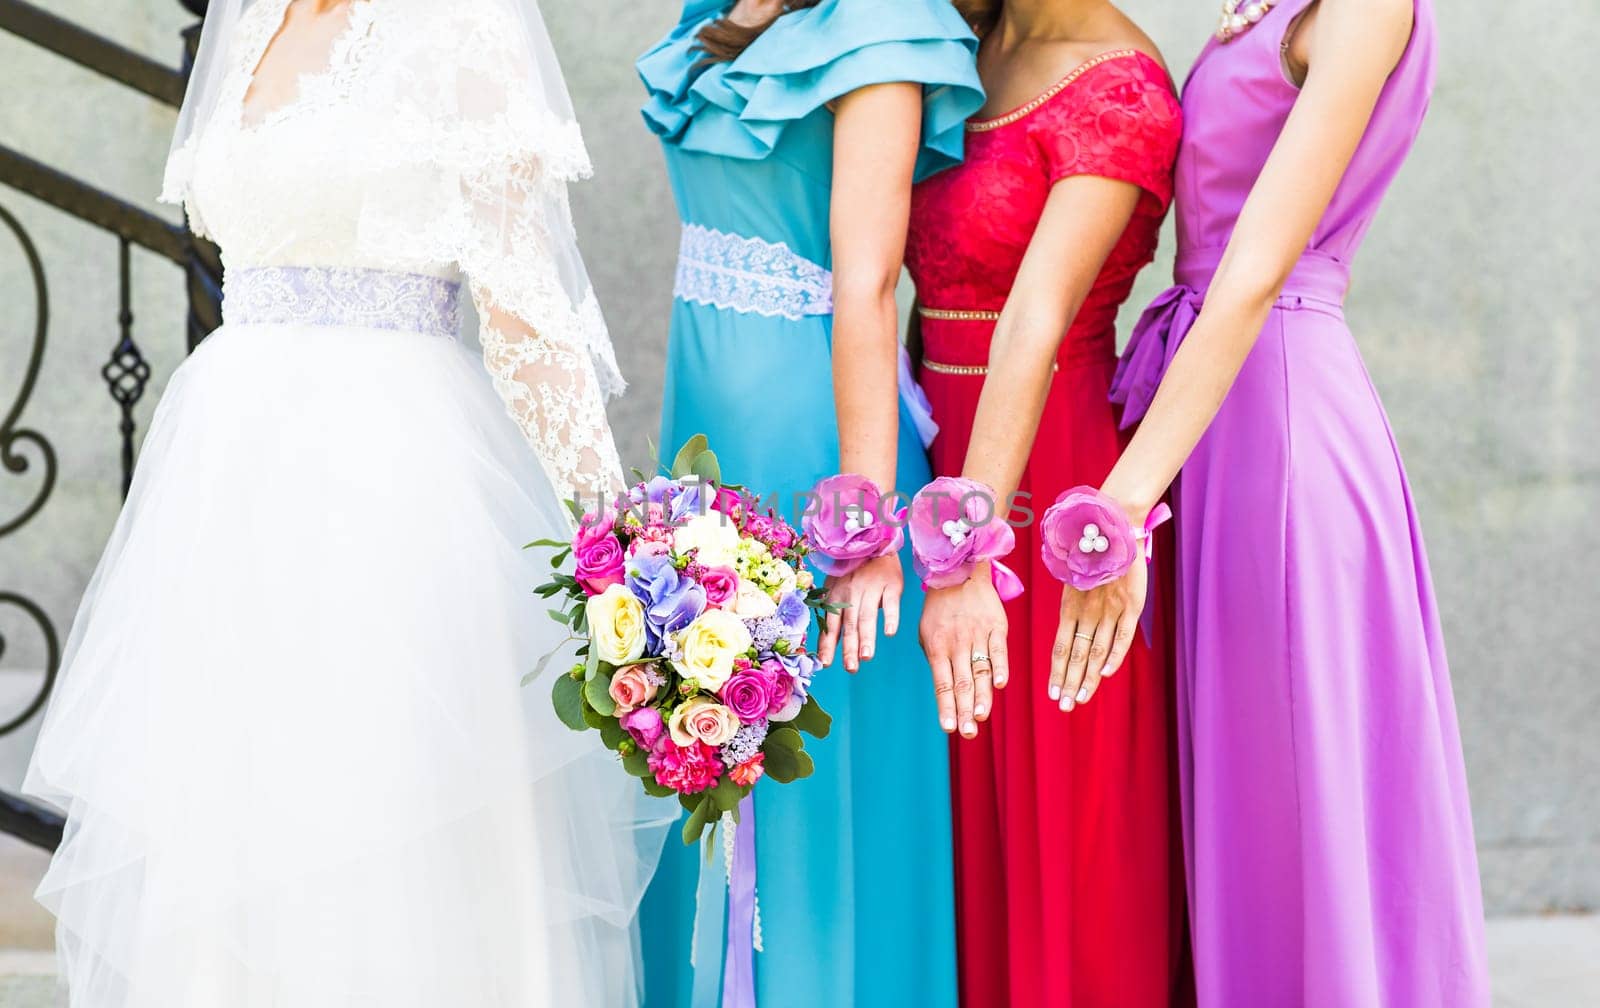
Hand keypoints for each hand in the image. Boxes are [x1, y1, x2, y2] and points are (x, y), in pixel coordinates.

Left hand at [816, 553, 902, 672]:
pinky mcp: (891, 585)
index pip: (831, 624)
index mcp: (836, 597)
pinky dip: (890, 617)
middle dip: (849, 647)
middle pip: (849, 624)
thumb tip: (826, 644)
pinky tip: (889, 632)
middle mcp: (852, 594)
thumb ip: (833, 614)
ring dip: (867, 637)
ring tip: (866, 657)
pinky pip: (891, 603)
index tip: (826, 664)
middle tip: (850, 668)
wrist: (874, 540)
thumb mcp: (835, 587)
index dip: (828, 644)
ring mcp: (872, 589)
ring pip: (867, 616)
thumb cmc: (852, 569)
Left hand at [919, 564, 1009, 738]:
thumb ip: (935, 659)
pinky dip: (1000, 667)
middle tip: (968, 733)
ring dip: (981, 696)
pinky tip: (1000, 685)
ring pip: (980, 672)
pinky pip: (998, 650)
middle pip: (962, 684)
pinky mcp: (996, 627)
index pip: (942, 684)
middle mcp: (957, 644)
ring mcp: (977, 636)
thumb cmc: (939, 607)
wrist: (959, 571)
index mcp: (937, 647)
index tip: (949, 728)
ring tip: (980, 718)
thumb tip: (945, 689)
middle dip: (964, 711)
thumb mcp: (926, 632)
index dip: (946, 707)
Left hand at [1050, 559, 1145, 711]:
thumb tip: (1068, 628)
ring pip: (1097, 651)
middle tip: (1064, 706)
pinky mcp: (1131, 606)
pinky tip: (1106, 673)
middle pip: (1077, 655)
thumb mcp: (1073, 581)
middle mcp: (1087, 612)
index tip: (1053, 692)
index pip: (1060, 647)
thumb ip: (1071, 605)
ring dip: (1089, 677)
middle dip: (1069, 683)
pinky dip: (1114, 656)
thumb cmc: (1091, 555)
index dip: (1057, 671)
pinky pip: (1122, 637)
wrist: (1114, 528)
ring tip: (1081, 699)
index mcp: (1069, 607)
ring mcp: (1109, 610)